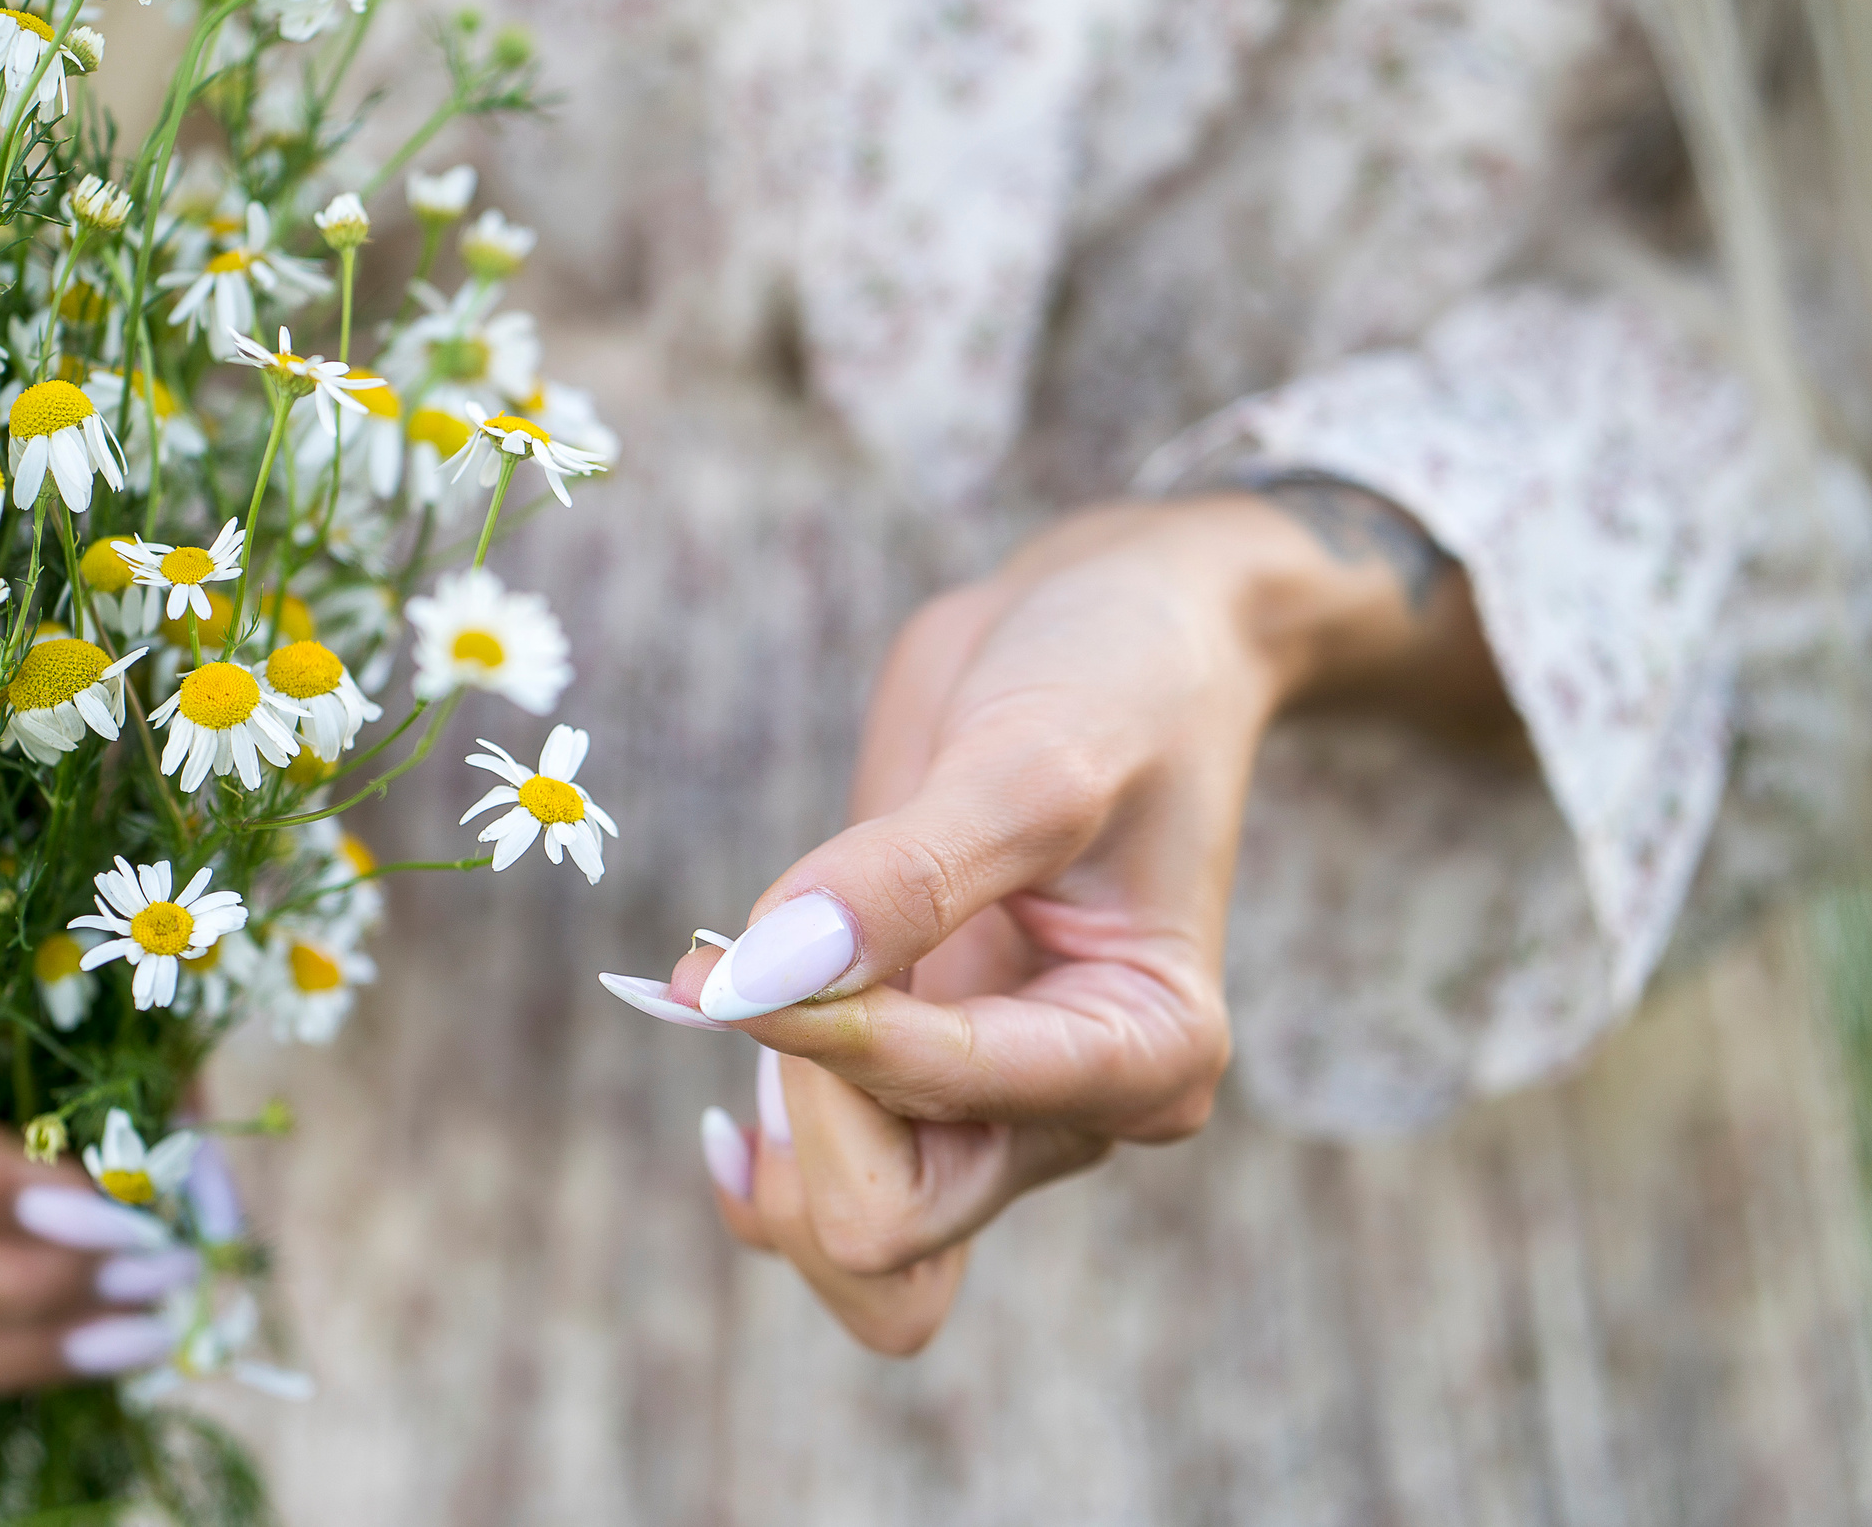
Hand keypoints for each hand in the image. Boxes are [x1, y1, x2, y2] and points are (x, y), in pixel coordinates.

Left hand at [657, 492, 1509, 1350]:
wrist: (1115, 631)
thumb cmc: (1111, 678)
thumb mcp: (1030, 756)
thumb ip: (903, 875)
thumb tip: (759, 974)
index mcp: (1144, 1051)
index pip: (941, 1107)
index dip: (820, 1035)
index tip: (728, 951)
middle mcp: (1078, 1109)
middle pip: (889, 1225)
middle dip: (802, 1113)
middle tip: (748, 965)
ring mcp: (999, 1103)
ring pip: (856, 1240)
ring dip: (780, 1143)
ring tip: (740, 992)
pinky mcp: (932, 1076)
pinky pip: (835, 1193)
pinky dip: (774, 1150)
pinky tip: (734, 1032)